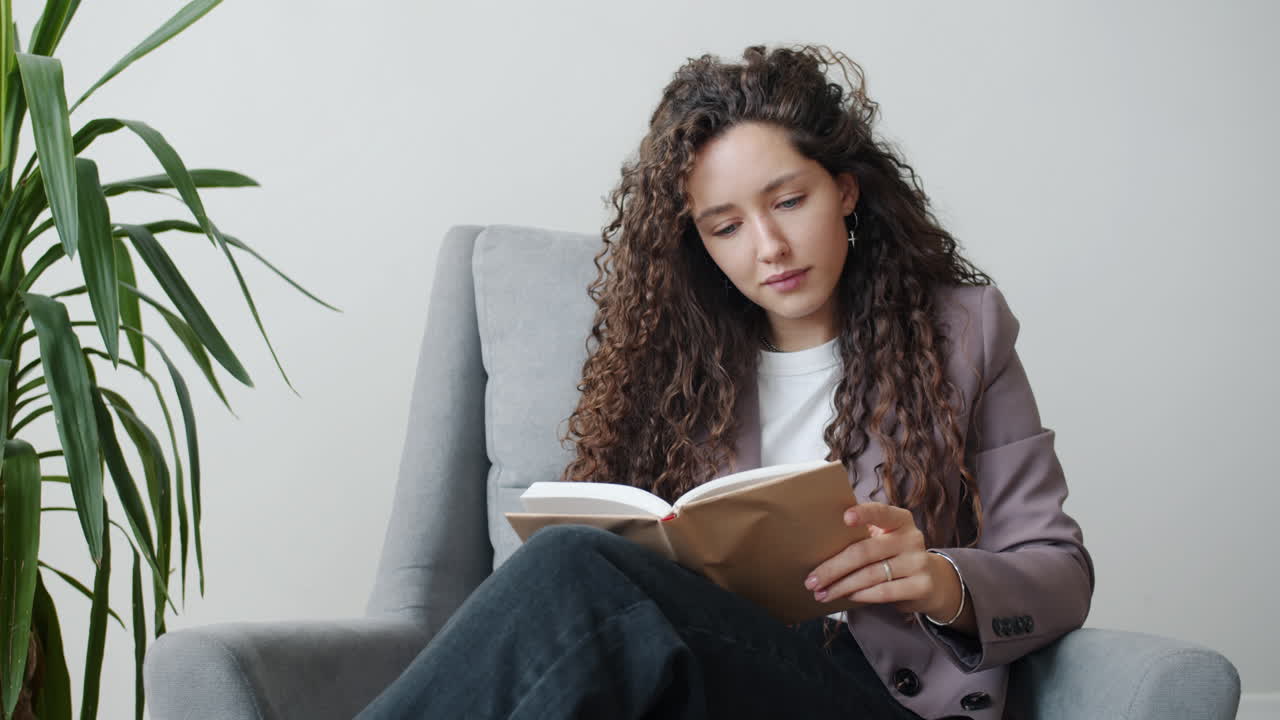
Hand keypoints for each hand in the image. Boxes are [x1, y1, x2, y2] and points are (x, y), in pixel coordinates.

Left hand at [802, 502, 960, 618]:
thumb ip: (863, 536)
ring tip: (822, 593)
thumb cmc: (895, 555)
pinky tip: (847, 597)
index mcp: (899, 520)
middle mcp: (911, 538)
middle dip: (833, 568)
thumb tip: (820, 545)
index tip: (845, 517)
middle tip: (811, 581)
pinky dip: (861, 595)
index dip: (863, 514)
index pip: (880, 512)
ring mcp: (918, 562)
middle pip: (864, 552)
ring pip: (870, 575)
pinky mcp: (921, 585)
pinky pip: (883, 592)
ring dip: (841, 586)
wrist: (934, 581)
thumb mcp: (885, 539)